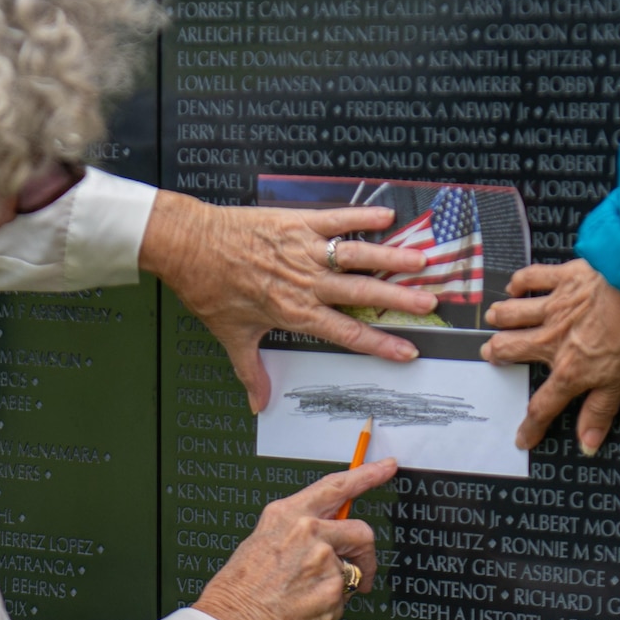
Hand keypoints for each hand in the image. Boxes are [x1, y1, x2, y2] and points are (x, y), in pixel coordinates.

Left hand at [138, 191, 435, 412]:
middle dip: (399, 300)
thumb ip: (250, 371)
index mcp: (295, 313)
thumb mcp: (231, 335)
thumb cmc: (209, 290)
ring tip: (421, 261)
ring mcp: (304, 251)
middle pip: (363, 294)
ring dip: (391, 258)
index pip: (347, 334)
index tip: (407, 351)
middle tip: (430, 302)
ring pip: (357, 256)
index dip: (380, 345)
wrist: (189, 246)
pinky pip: (336, 219)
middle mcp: (306, 283)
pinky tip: (387, 214)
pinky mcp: (297, 223)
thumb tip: (258, 404)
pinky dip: (362, 215)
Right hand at [192, 460, 388, 619]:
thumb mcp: (261, 541)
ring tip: (311, 596)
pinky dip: (331, 606)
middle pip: (361, 532)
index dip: (367, 474)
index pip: (337, 486)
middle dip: (366, 554)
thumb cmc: (239, 589)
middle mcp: (308, 531)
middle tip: (362, 570)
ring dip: (342, 585)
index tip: (385, 468)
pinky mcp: (333, 591)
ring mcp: (323, 561)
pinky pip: (344, 597)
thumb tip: (325, 534)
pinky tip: (306, 609)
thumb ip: (296, 531)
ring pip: (353, 570)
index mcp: (287, 514)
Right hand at [481, 259, 619, 454]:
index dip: (531, 425)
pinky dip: (519, 282)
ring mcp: (554, 307)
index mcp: (570, 369)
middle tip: (490, 354)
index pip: (543, 405)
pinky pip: (532, 278)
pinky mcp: (562, 278)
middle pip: (512, 349)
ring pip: (513, 314)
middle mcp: (552, 340)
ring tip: (493, 319)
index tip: (521, 437)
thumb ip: (601, 410)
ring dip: (500, 317)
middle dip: (497, 353)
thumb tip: (587, 443)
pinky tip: (514, 286)